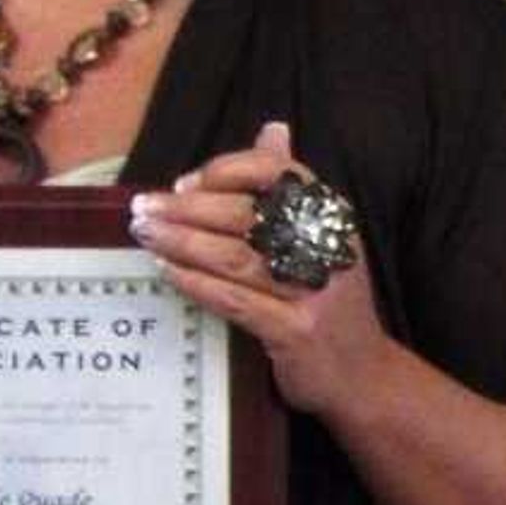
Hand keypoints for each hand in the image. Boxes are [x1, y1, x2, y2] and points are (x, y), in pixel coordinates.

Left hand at [127, 121, 393, 418]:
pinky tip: (168, 272)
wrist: (363, 375)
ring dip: (182, 243)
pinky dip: (197, 284)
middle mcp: (326, 247)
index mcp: (331, 216)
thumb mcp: (321, 238)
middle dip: (186, 209)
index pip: (277, 173)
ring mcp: (313, 292)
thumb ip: (290, 187)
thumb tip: (272, 129)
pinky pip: (236, 301)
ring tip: (144, 234)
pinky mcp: (296, 332)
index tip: (185, 183)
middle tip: (142, 208)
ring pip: (235, 257)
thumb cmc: (330, 300)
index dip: (226, 171)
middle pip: (247, 215)